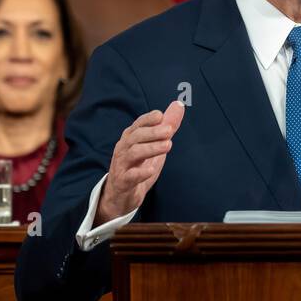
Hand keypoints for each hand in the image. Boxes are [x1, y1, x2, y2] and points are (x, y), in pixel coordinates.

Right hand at [97, 101, 184, 221]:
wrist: (121, 194)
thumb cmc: (138, 165)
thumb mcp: (153, 144)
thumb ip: (166, 126)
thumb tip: (178, 105)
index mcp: (130, 138)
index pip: (138, 125)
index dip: (148, 119)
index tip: (160, 115)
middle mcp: (123, 149)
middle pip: (135, 137)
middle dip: (152, 132)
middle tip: (169, 131)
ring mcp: (122, 165)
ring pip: (133, 154)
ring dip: (150, 148)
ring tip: (167, 145)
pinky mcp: (123, 182)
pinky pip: (130, 176)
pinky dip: (140, 173)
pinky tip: (151, 170)